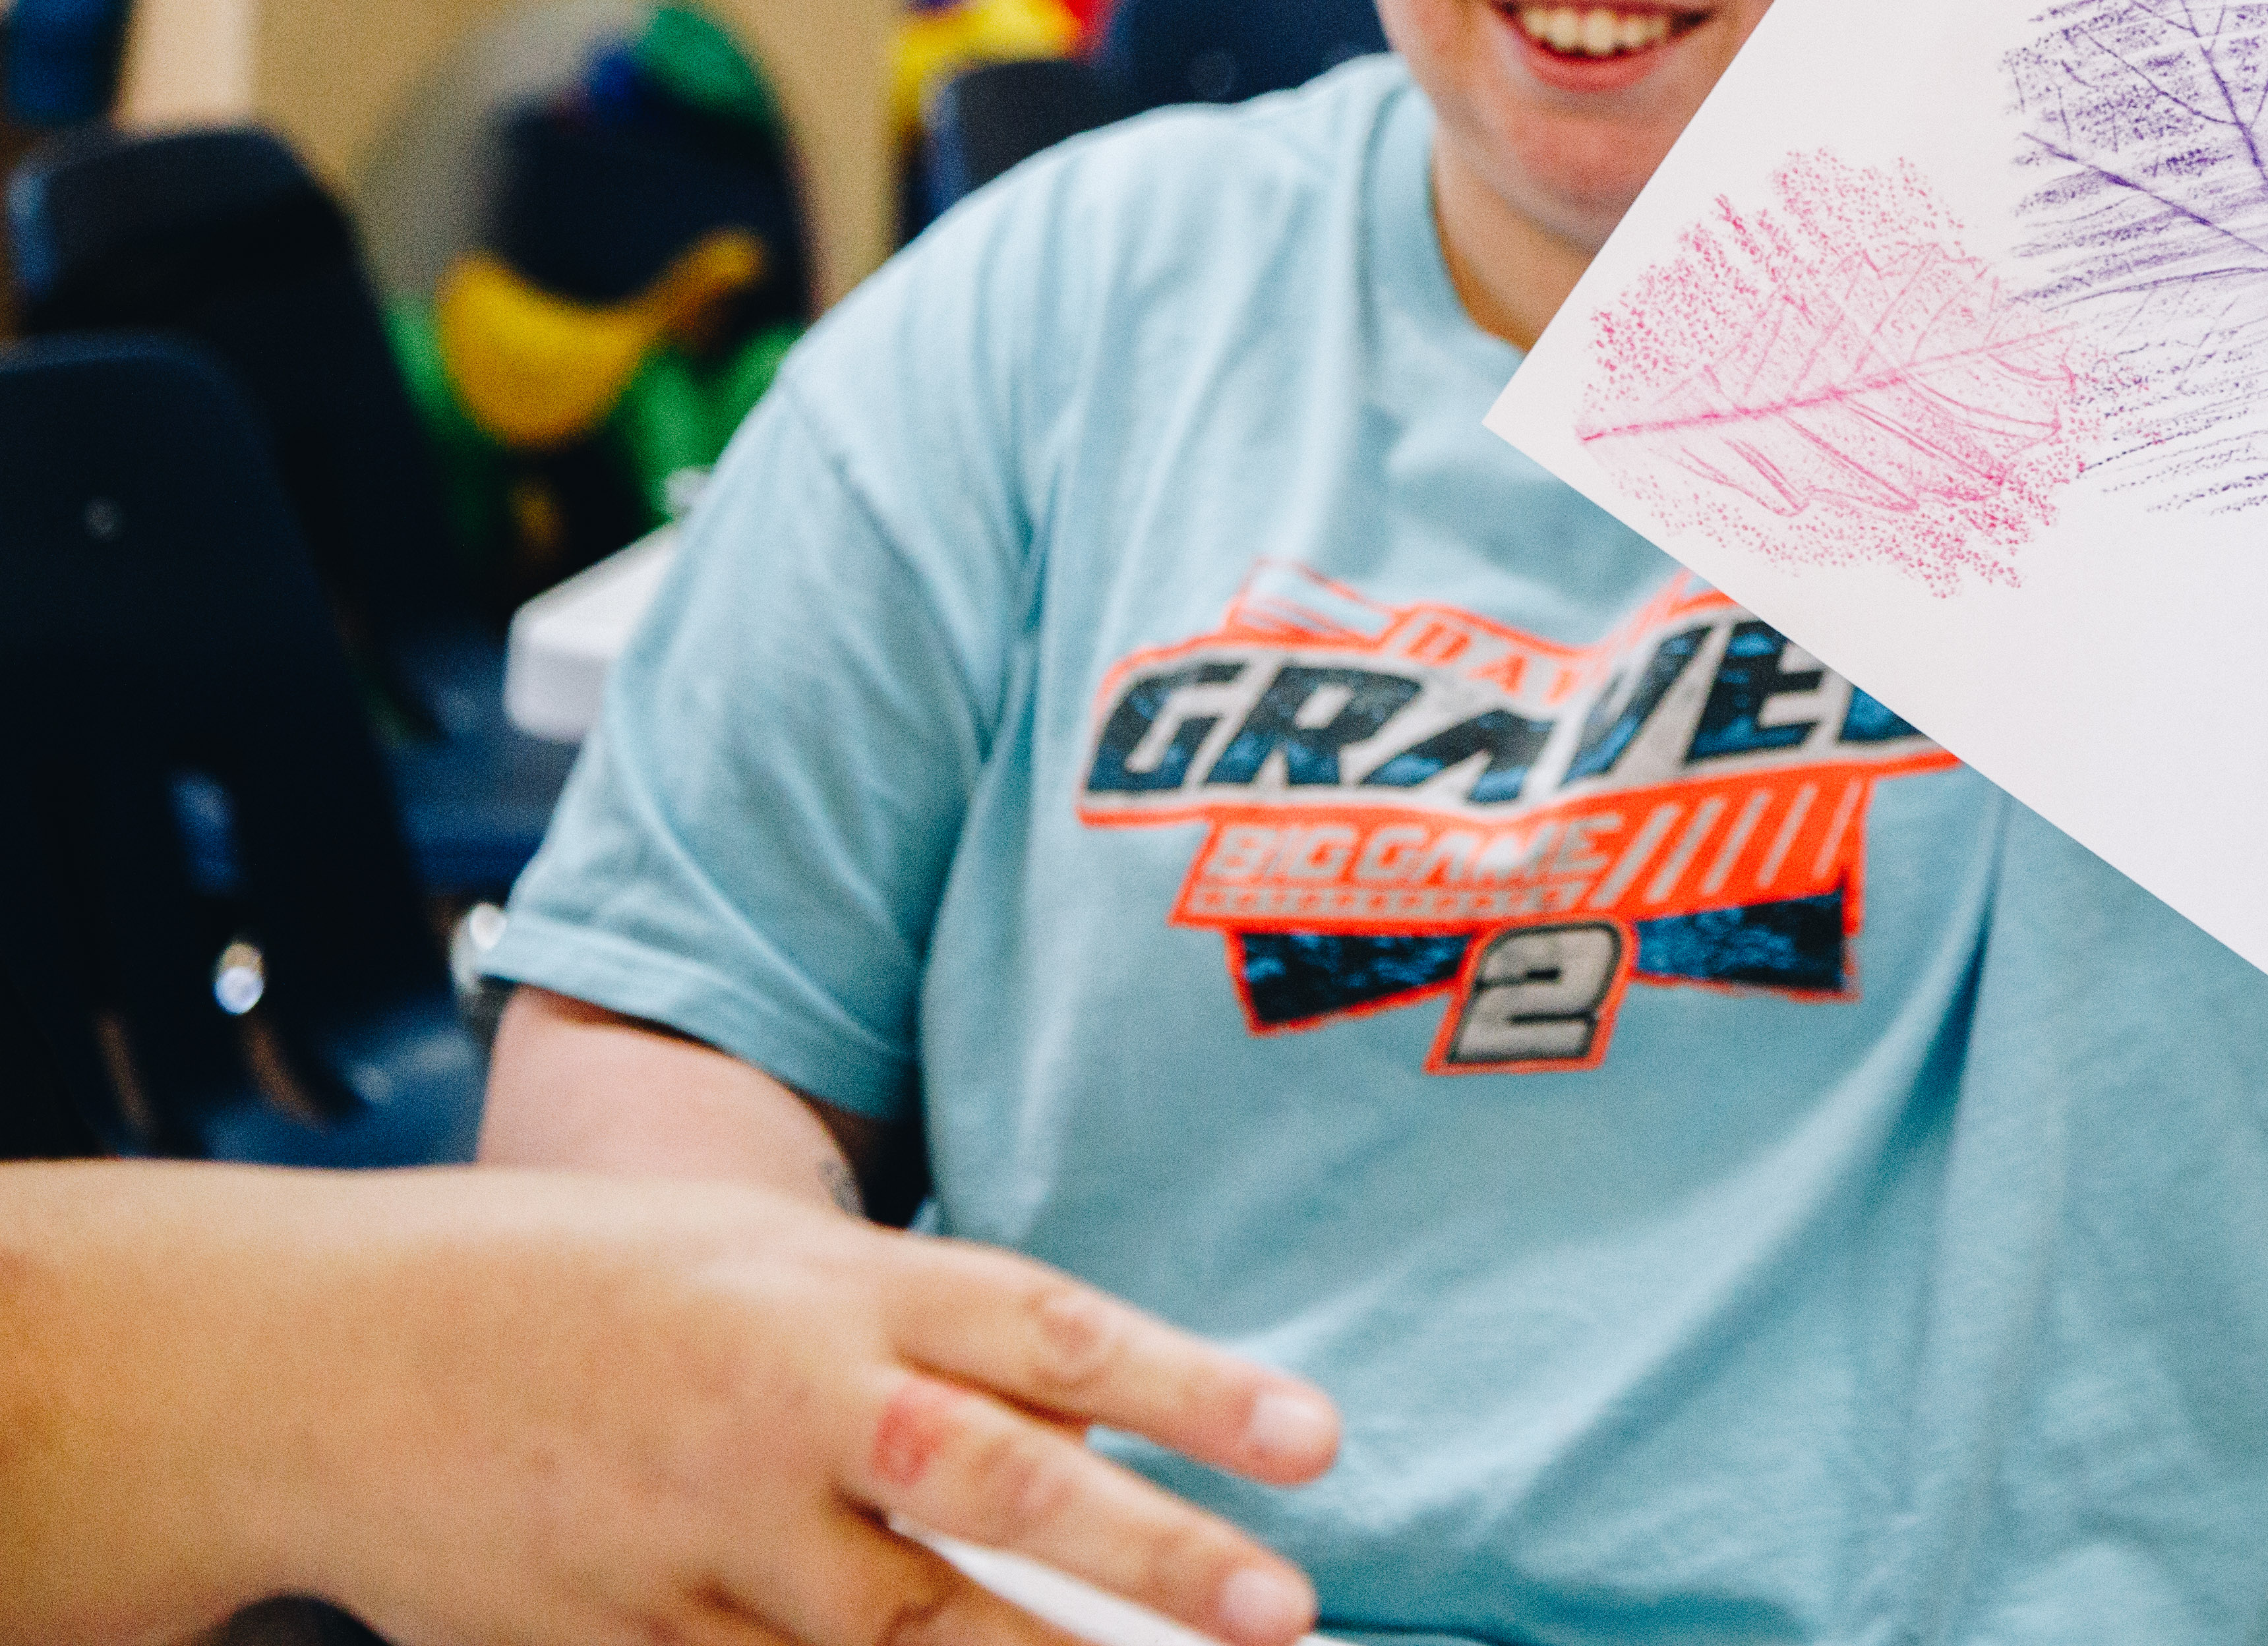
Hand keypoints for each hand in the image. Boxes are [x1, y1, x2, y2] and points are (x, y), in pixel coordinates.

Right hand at [159, 1168, 1337, 1645]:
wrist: (338, 1355)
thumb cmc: (604, 1290)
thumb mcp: (781, 1268)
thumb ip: (940, 1347)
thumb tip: (1108, 1439)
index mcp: (834, 1289)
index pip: (1052, 1332)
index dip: (1194, 1386)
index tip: (1318, 1439)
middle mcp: (782, 1407)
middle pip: (998, 1489)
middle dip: (1153, 1559)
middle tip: (1286, 1606)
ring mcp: (699, 1539)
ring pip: (902, 1637)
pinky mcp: (626, 1641)